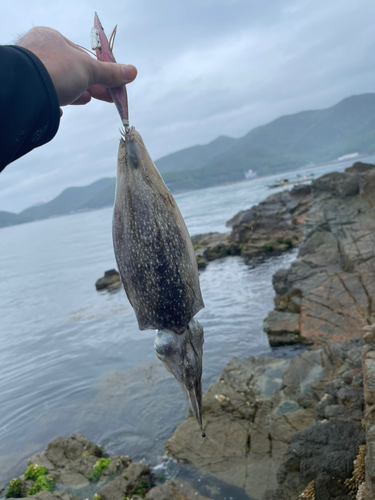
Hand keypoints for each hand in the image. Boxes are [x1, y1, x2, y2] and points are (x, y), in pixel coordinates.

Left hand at [16, 27, 136, 114]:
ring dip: (73, 93)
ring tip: (85, 100)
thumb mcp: (88, 70)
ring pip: (58, 83)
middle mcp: (38, 51)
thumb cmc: (56, 70)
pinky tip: (58, 110)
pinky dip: (53, 103)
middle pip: (71, 70)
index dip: (99, 71)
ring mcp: (30, 72)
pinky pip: (43, 96)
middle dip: (89, 84)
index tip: (111, 85)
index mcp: (52, 39)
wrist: (23, 90)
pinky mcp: (25, 90)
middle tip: (104, 97)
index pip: (81, 55)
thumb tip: (132, 72)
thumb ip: (109, 73)